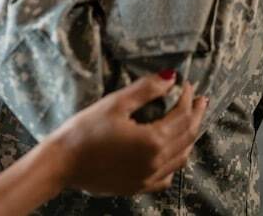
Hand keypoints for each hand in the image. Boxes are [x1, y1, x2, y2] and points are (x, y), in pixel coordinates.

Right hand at [49, 74, 207, 195]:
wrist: (62, 163)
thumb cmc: (85, 130)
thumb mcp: (115, 104)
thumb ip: (145, 90)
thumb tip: (170, 77)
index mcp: (153, 140)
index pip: (182, 115)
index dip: (187, 97)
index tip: (187, 84)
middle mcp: (157, 161)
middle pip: (188, 136)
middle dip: (196, 114)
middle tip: (200, 99)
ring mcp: (150, 177)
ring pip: (182, 156)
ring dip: (189, 137)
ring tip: (190, 121)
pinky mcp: (139, 185)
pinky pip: (167, 175)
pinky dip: (175, 160)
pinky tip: (171, 152)